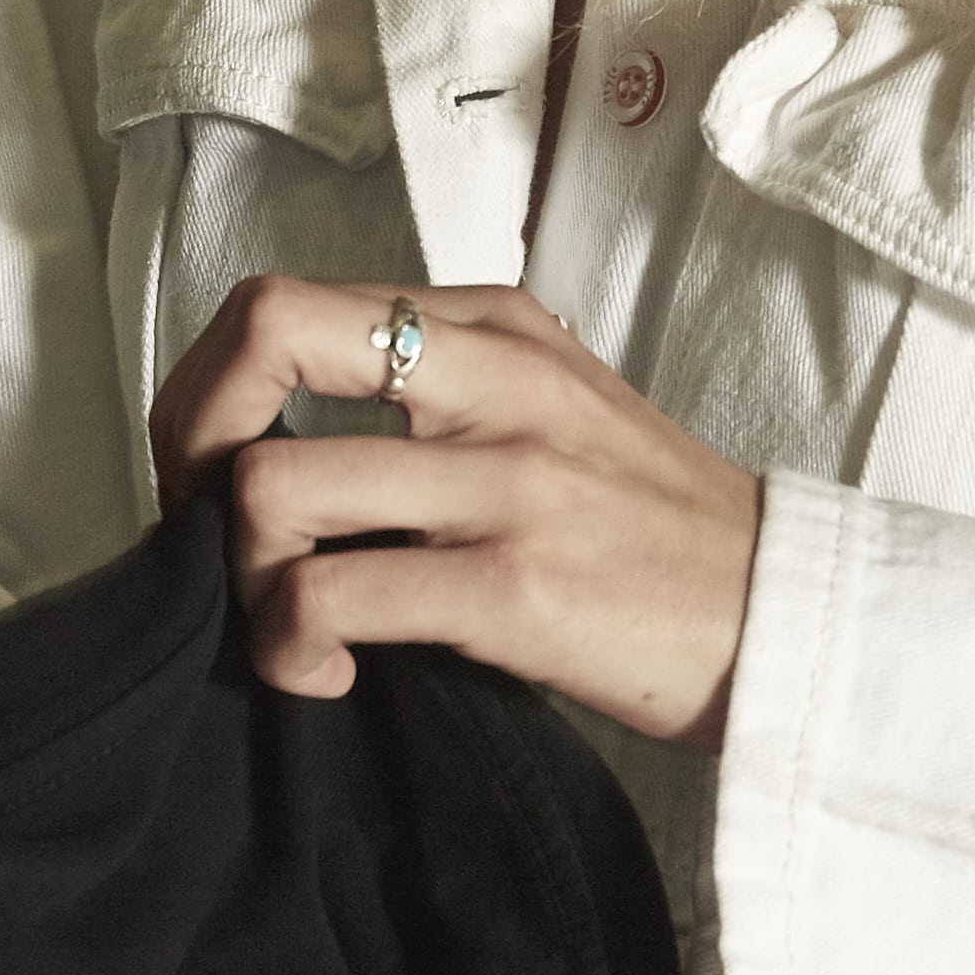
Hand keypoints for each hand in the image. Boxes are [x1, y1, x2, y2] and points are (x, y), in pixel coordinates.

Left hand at [150, 275, 764, 747]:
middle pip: (264, 337)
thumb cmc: (654, 530)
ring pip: (274, 484)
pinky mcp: (515, 585)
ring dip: (241, 572)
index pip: (284, 301)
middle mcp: (493, 377)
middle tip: (206, 531)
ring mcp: (505, 479)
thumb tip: (281, 437)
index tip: (209, 470)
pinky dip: (292, 645)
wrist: (785, 616)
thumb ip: (435, 394)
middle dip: (189, 441)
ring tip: (286, 621)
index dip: (206, 389)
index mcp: (493, 326)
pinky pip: (330, 597)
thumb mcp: (550, 411)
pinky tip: (328, 673)